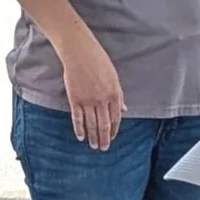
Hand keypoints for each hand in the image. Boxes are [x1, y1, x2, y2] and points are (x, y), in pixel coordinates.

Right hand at [58, 32, 124, 150]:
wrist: (79, 51)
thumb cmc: (98, 60)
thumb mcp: (113, 76)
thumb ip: (118, 95)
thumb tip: (124, 109)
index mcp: (114, 93)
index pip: (116, 118)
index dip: (114, 130)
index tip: (112, 137)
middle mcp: (102, 99)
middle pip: (104, 125)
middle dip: (104, 138)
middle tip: (103, 148)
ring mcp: (88, 100)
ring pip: (92, 124)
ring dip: (93, 137)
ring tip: (94, 146)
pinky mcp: (75, 99)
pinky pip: (77, 119)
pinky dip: (79, 129)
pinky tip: (81, 137)